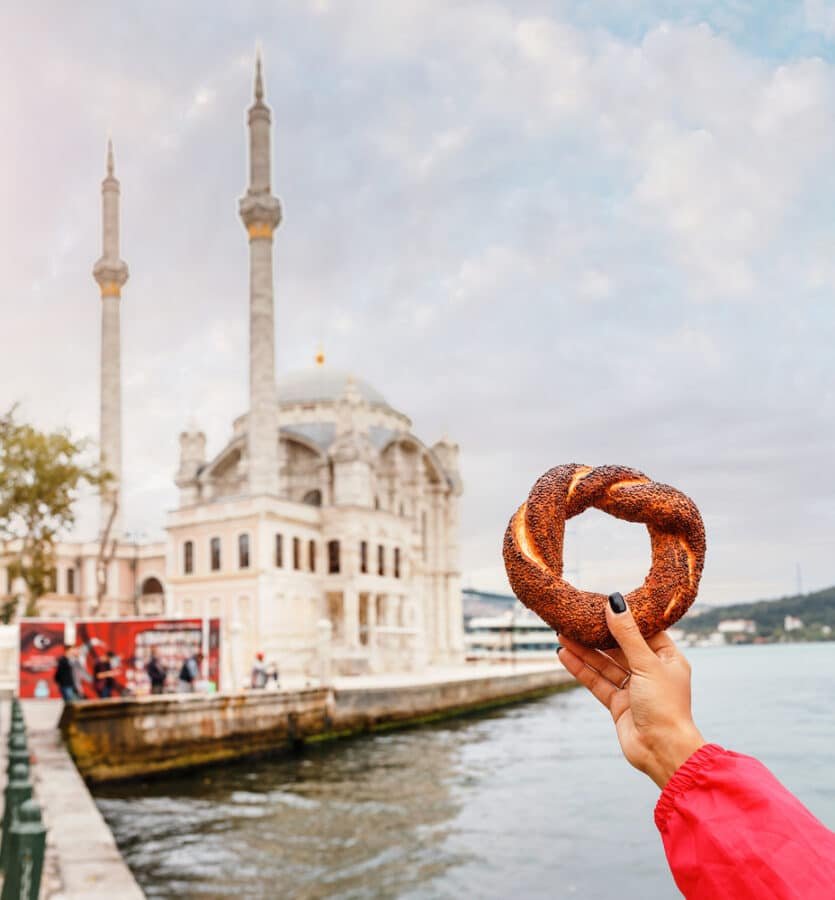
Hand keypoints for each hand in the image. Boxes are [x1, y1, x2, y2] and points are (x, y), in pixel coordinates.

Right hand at [557, 592, 704, 788]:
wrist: (662, 752)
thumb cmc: (665, 706)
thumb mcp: (646, 664)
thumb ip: (627, 634)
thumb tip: (614, 602)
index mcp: (667, 659)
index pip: (644, 631)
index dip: (625, 618)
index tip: (603, 604)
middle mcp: (650, 672)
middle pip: (620, 647)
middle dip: (598, 635)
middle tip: (575, 618)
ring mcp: (634, 689)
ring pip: (605, 664)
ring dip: (584, 651)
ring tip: (562, 634)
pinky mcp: (618, 704)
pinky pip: (597, 681)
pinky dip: (581, 669)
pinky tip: (564, 656)